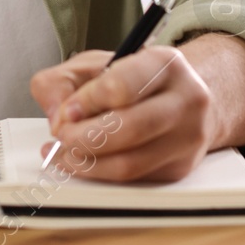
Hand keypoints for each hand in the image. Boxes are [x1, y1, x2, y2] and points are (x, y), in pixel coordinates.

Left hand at [29, 45, 217, 182]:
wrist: (182, 96)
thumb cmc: (133, 79)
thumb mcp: (92, 64)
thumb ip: (61, 82)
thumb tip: (56, 117)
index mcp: (164, 63)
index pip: (123, 86)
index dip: (87, 102)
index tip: (67, 111)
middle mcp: (186, 99)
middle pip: (130, 129)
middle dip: (84, 138)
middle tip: (62, 136)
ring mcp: (187, 136)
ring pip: (130, 163)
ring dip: (87, 162)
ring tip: (65, 152)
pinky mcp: (179, 167)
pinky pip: (133, 180)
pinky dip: (99, 175)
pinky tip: (82, 162)